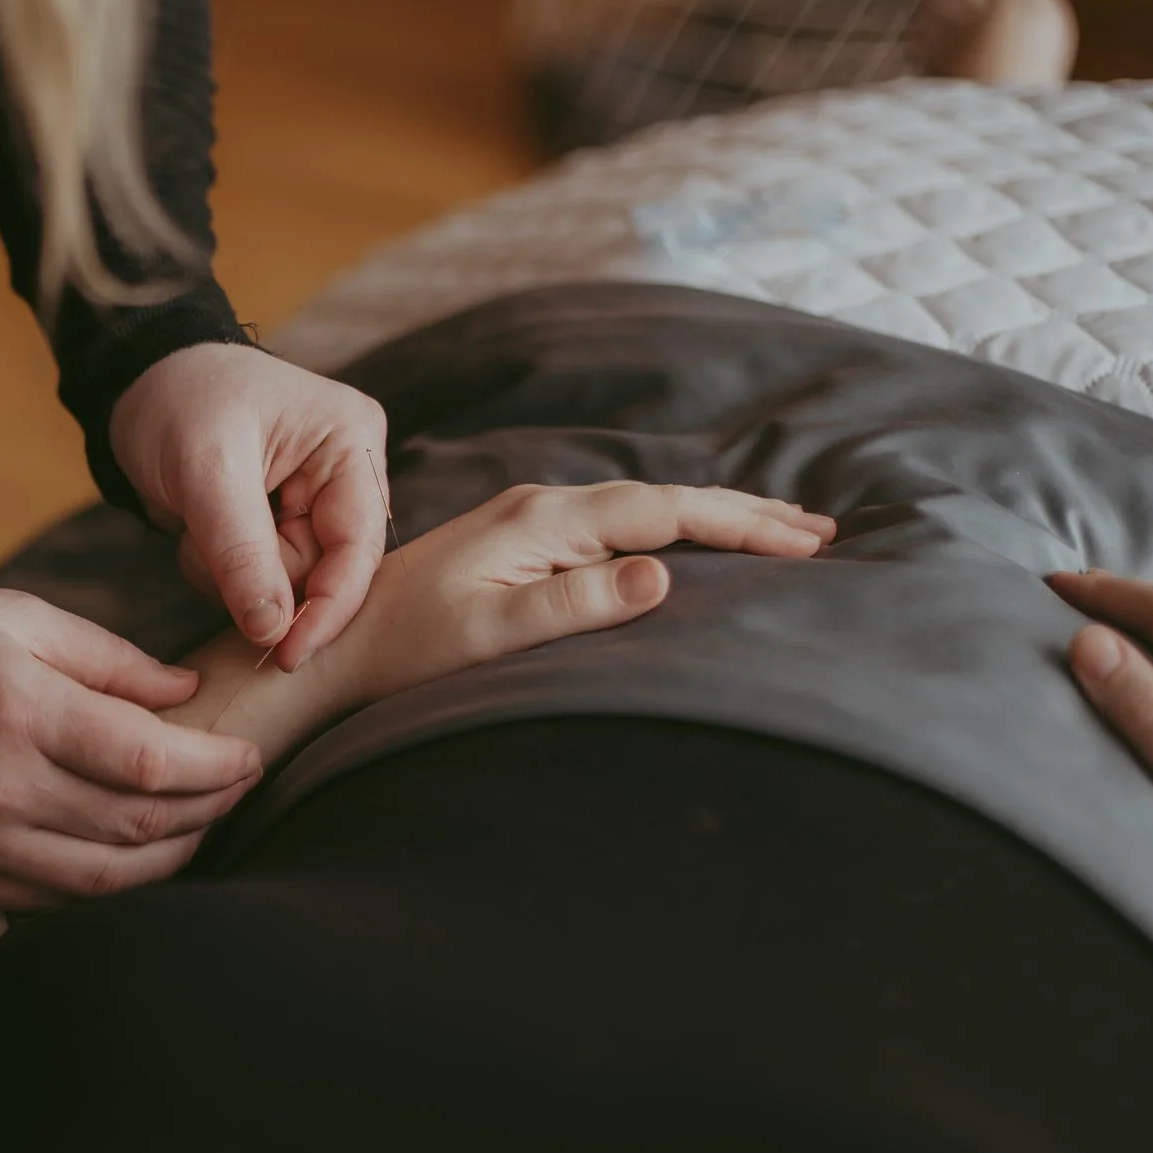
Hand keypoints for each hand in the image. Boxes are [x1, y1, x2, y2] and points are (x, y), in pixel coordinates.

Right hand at [0, 590, 263, 907]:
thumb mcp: (15, 617)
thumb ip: (110, 658)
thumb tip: (187, 695)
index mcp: (20, 709)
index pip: (147, 759)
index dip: (215, 767)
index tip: (248, 755)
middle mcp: (2, 786)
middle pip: (138, 825)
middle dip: (208, 810)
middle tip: (239, 787)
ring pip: (107, 878)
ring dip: (172, 858)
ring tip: (202, 825)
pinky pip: (58, 900)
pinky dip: (112, 886)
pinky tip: (137, 858)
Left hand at [110, 342, 389, 671]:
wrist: (133, 384)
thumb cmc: (177, 400)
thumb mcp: (206, 470)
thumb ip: (242, 552)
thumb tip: (273, 630)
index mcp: (351, 443)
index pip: (359, 549)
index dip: (327, 609)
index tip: (288, 655)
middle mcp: (344, 475)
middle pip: (323, 574)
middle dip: (260, 577)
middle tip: (207, 539)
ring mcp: (310, 502)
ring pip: (285, 586)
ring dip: (232, 575)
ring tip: (198, 523)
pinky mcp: (275, 524)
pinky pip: (257, 581)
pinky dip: (220, 571)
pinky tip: (198, 530)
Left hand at [317, 482, 835, 707]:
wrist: (333, 646)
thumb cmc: (406, 652)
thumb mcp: (491, 634)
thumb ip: (574, 603)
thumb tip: (662, 575)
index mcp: (543, 519)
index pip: (664, 512)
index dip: (740, 527)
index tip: (806, 545)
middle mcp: (541, 507)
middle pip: (663, 500)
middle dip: (743, 514)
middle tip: (820, 532)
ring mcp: (529, 522)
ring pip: (643, 509)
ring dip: (712, 519)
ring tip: (776, 532)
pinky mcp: (519, 543)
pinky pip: (616, 525)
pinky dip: (670, 530)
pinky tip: (687, 545)